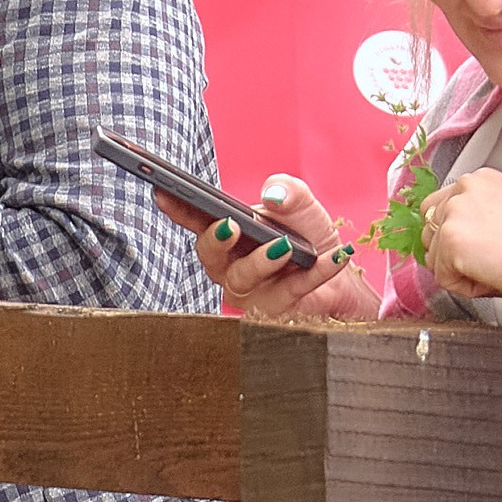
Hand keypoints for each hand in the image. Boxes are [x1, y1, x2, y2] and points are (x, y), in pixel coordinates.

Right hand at [151, 174, 377, 323]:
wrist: (338, 273)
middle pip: (209, 258)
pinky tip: (334, 257)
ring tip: (285, 246)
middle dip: (215, 242)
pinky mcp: (275, 310)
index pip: (197, 221)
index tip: (163, 193)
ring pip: (242, 281)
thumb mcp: (302, 205)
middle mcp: (230, 266)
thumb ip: (289, 192)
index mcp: (228, 235)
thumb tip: (274, 194)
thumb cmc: (309, 237)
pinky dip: (315, 273)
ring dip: (262, 261)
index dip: (177, 209)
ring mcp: (249, 291)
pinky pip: (290, 292)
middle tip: (230, 226)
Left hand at [418, 166, 501, 301]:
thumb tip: (455, 236)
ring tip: (492, 270)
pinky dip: (466, 287)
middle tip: (485, 262)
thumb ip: (476, 215)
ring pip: (434, 258)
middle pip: (430, 232)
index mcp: (477, 180)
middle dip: (450, 254)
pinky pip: (443, 278)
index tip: (475, 247)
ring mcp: (453, 215)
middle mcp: (462, 190)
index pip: (439, 208)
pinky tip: (492, 278)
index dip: (455, 235)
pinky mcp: (450, 242)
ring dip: (459, 272)